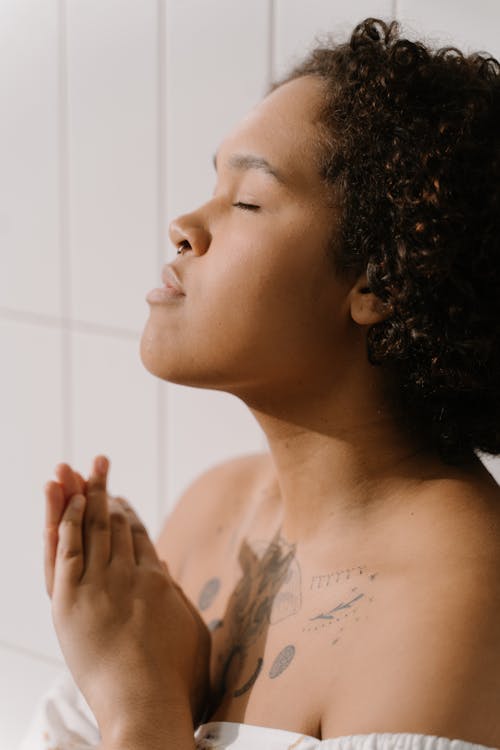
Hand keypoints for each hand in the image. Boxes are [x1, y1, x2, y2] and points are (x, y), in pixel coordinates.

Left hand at [46, 457, 210, 739]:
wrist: (147, 705)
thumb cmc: (178, 681)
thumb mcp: (194, 635)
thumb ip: (179, 603)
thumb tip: (169, 583)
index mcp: (158, 581)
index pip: (138, 535)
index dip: (126, 512)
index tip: (118, 498)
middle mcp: (128, 574)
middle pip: (112, 523)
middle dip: (102, 490)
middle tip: (96, 462)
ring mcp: (98, 584)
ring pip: (88, 527)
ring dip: (80, 494)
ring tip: (72, 468)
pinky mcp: (70, 600)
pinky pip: (64, 549)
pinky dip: (59, 519)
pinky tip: (58, 496)